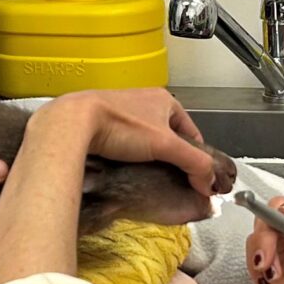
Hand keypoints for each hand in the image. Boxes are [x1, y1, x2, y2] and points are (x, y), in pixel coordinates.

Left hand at [41, 89, 218, 192]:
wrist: (75, 122)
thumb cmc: (121, 125)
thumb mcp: (166, 145)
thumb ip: (194, 163)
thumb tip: (208, 183)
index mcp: (165, 100)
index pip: (192, 132)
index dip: (197, 155)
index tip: (196, 176)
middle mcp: (146, 101)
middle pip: (170, 137)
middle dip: (173, 158)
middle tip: (173, 180)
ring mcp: (124, 111)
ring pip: (148, 140)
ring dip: (151, 158)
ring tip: (150, 176)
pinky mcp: (106, 123)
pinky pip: (127, 143)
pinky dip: (131, 156)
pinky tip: (129, 168)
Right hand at [248, 164, 283, 283]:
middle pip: (282, 200)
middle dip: (276, 226)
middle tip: (276, 249)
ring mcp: (282, 235)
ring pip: (262, 219)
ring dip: (265, 247)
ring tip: (274, 272)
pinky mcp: (263, 250)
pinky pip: (251, 240)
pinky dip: (257, 259)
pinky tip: (269, 276)